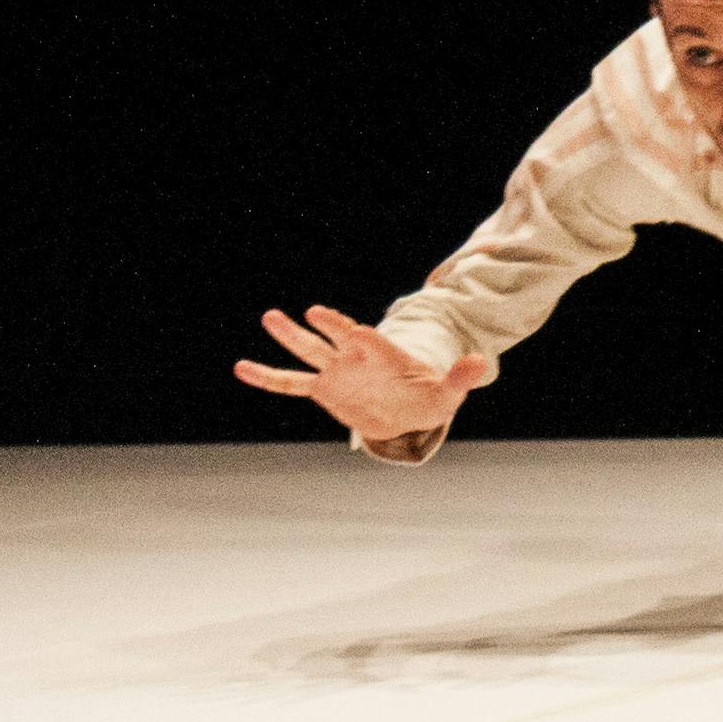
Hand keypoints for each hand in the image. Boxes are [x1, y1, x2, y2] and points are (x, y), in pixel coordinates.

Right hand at [236, 305, 487, 442]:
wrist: (407, 410)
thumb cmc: (427, 396)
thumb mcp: (447, 391)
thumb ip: (460, 378)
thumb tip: (480, 365)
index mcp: (384, 354)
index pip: (373, 342)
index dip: (367, 339)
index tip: (357, 333)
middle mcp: (356, 357)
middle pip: (337, 338)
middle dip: (327, 325)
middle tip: (310, 311)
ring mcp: (336, 371)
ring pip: (309, 352)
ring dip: (290, 337)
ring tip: (269, 316)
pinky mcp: (324, 389)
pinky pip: (291, 383)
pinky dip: (267, 377)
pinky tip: (242, 367)